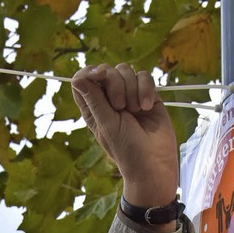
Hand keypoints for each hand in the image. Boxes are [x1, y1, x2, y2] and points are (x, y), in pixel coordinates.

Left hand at [71, 63, 178, 215]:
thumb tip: (78, 77)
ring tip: (136, 111)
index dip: (89, 72)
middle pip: (106, 70)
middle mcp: (108, 98)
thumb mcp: (106, 124)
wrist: (154, 162)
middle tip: (121, 107)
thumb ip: (94, 99)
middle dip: (115, 84)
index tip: (99, 76)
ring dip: (131, 89)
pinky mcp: (147, 94)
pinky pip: (144, 76)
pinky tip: (147, 107)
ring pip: (126, 70)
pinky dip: (146, 89)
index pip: (83, 78)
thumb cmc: (126, 149)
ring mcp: (128, 95)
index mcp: (92, 107)